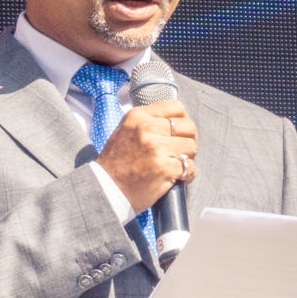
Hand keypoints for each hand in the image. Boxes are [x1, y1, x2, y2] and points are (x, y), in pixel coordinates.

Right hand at [95, 98, 195, 214]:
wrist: (105, 189)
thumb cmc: (116, 163)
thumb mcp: (126, 131)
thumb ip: (148, 122)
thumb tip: (175, 121)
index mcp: (138, 116)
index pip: (175, 108)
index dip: (183, 121)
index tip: (180, 133)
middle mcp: (147, 128)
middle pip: (188, 127)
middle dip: (188, 141)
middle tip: (181, 152)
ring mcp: (157, 147)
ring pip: (191, 147)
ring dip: (187, 158)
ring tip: (176, 166)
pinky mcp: (164, 167)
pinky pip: (189, 167)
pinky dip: (187, 175)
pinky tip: (177, 179)